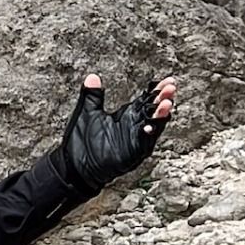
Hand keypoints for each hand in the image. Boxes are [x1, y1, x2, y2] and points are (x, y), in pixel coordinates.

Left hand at [59, 74, 176, 195]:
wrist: (73, 167)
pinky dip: (147, 135)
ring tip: (166, 103)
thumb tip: (92, 77)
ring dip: (160, 115)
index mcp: (127, 115)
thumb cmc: (81, 142)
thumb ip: (92, 96)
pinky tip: (149, 126)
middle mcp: (134, 126)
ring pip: (152, 126)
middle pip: (153, 110)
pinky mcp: (131, 153)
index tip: (168, 80)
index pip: (146, 99)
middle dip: (162, 98)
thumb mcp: (87, 113)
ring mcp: (134, 140)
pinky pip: (142, 143)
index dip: (157, 90)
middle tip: (170, 87)